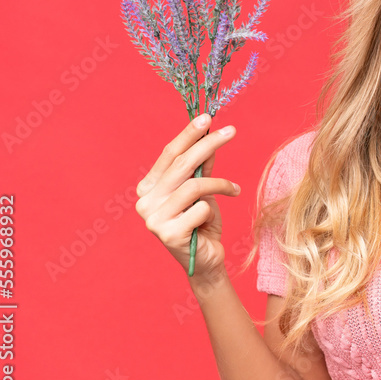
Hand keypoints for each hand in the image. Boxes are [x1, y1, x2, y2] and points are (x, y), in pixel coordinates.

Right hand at [134, 114, 240, 284]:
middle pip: (182, 164)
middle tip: (232, 131)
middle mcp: (145, 202)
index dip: (189, 135)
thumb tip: (210, 135)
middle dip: (209, 144)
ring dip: (221, 185)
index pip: (169, 154)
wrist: (206, 261)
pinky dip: (213, 210)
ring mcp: (153, 219)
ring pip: (195, 186)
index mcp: (149, 188)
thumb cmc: (202, 223)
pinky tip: (212, 220)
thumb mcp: (204, 190)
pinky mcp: (167, 234)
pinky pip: (201, 208)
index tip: (207, 118)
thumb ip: (203, 167)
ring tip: (235, 190)